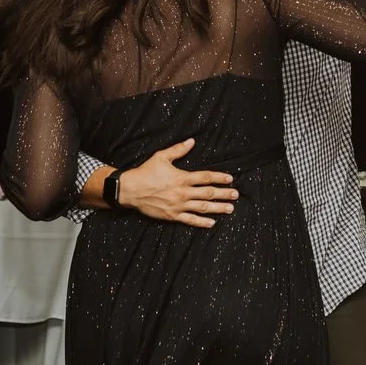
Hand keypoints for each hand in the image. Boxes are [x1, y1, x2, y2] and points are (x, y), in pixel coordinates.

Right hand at [113, 139, 236, 228]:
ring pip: (202, 208)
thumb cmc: (145, 172)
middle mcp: (183, 192)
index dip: (219, 178)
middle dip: (223, 194)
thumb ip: (178, 150)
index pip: (206, 177)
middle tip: (236, 195)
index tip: (230, 179)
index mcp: (182, 177)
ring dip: (218, 208)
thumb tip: (192, 141)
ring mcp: (178, 205)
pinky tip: (211, 223)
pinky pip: (190, 220)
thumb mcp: (161, 157)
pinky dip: (201, 222)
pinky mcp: (172, 215)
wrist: (130, 189)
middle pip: (208, 193)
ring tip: (229, 209)